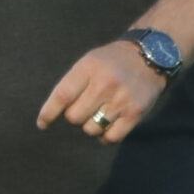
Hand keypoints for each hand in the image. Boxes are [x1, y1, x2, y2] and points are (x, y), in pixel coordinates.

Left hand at [37, 42, 166, 145]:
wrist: (151, 56)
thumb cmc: (113, 62)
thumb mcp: (90, 61)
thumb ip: (73, 84)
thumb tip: (53, 114)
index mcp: (88, 68)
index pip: (62, 95)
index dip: (48, 113)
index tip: (42, 124)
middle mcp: (104, 83)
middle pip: (75, 117)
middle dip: (76, 116)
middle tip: (86, 108)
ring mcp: (120, 100)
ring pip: (91, 129)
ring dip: (92, 126)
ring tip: (101, 113)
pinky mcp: (135, 113)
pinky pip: (111, 137)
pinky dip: (106, 136)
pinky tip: (108, 125)